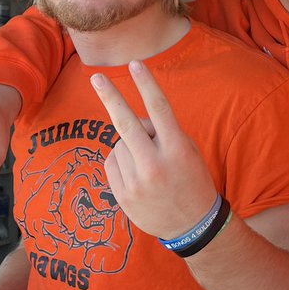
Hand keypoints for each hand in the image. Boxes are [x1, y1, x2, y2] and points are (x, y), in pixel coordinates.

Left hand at [90, 61, 216, 239]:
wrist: (192, 225)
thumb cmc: (192, 180)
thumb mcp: (188, 152)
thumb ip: (163, 134)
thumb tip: (133, 120)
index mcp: (177, 149)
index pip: (160, 109)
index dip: (147, 84)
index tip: (135, 64)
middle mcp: (156, 163)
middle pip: (127, 123)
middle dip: (111, 97)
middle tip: (96, 77)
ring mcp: (137, 181)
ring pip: (119, 144)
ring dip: (129, 146)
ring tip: (148, 165)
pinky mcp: (122, 194)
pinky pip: (112, 163)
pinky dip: (120, 162)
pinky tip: (137, 176)